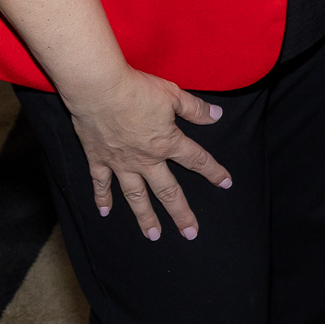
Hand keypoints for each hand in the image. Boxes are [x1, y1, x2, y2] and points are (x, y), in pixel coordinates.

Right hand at [61, 66, 232, 239]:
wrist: (98, 88)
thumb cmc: (137, 89)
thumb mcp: (173, 95)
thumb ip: (196, 109)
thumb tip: (217, 116)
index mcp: (167, 143)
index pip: (196, 160)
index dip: (214, 171)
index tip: (226, 183)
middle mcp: (146, 159)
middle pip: (168, 191)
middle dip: (181, 214)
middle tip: (190, 233)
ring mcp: (121, 163)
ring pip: (136, 196)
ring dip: (145, 217)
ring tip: (153, 236)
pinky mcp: (98, 159)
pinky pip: (101, 184)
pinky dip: (102, 198)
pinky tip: (104, 213)